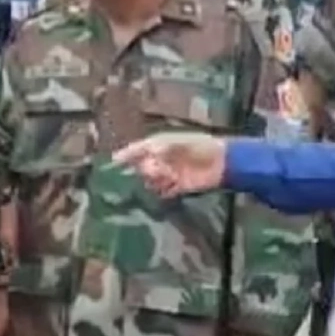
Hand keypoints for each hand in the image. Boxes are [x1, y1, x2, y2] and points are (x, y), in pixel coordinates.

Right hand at [111, 132, 227, 197]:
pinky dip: (163, 191)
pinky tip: (168, 187)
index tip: (113, 162)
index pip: (137, 150)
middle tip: (156, 169)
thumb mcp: (176, 143)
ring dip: (155, 180)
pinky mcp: (177, 187)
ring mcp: (168, 174)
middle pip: (142, 167)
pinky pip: (163, 192)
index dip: (125, 155)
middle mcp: (161, 160)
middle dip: (144, 169)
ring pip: (151, 181)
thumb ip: (156, 151)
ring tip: (168, 176)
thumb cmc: (199, 146)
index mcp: (159, 145)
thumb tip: (140, 159)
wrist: (221, 161)